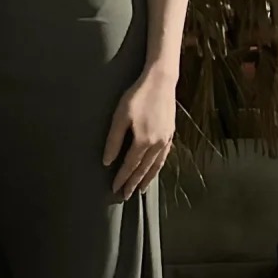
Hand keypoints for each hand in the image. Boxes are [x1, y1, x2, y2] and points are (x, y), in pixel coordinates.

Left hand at [104, 69, 175, 199]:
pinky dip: (157, 167)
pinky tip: (154, 170)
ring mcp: (166, 140)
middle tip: (125, 195)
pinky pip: (163, 157)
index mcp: (143, 141)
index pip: (130, 166)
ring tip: (140, 189)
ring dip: (147, 179)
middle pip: (143, 169)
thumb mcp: (120, 116)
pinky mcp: (170, 134)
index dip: (121, 178)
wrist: (161, 82)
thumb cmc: (137, 97)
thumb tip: (107, 161)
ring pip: (155, 165)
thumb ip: (113, 140)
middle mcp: (157, 144)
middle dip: (133, 183)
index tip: (114, 189)